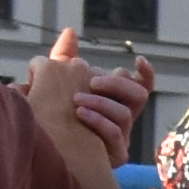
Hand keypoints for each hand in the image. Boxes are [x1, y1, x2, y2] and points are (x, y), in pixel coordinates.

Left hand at [41, 18, 158, 156]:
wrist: (44, 155)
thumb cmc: (51, 118)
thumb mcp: (56, 85)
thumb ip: (63, 59)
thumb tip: (70, 32)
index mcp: (114, 101)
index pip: (140, 85)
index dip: (144, 73)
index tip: (138, 60)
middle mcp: (122, 119)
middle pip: (138, 96)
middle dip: (117, 84)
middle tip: (92, 80)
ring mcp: (120, 138)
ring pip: (125, 116)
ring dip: (102, 103)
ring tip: (76, 100)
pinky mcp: (114, 156)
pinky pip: (117, 139)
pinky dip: (100, 122)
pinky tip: (80, 114)